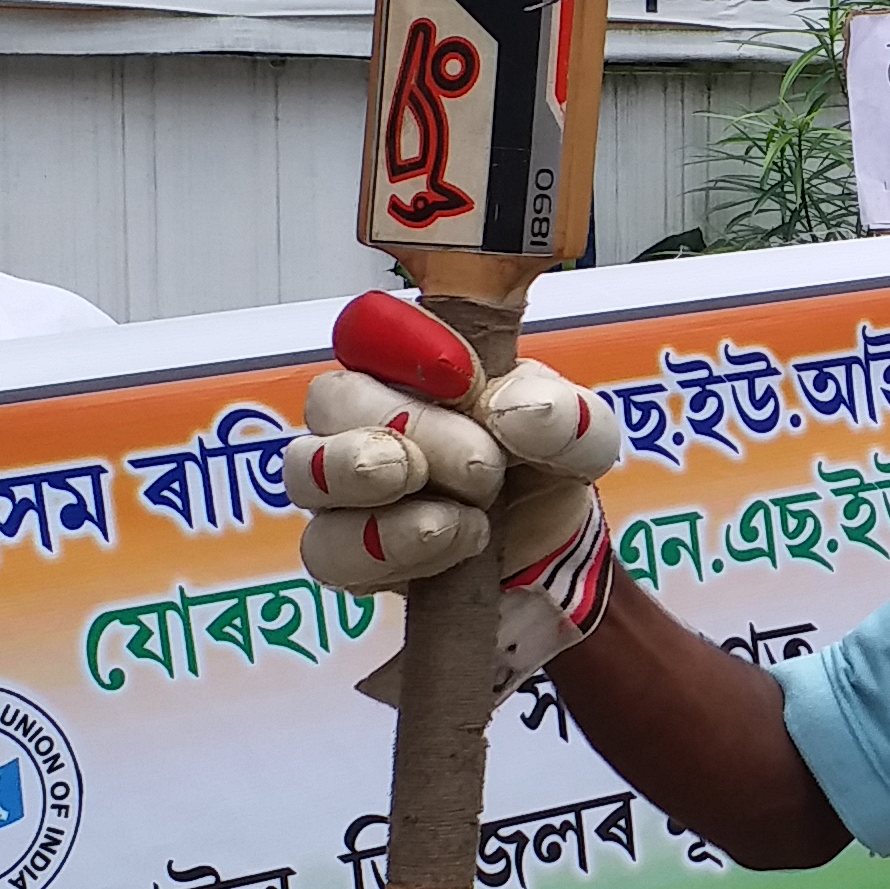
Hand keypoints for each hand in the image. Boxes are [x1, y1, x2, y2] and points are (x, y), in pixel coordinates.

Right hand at [298, 294, 630, 699]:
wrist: (553, 558)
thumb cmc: (544, 473)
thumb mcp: (583, 436)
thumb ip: (564, 415)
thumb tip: (513, 408)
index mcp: (414, 364)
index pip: (371, 331)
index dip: (401, 346)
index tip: (463, 378)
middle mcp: (365, 416)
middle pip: (331, 400)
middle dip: (405, 429)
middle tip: (479, 466)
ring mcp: (343, 487)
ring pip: (307, 474)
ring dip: (375, 490)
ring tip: (447, 517)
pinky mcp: (344, 555)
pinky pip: (328, 550)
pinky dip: (388, 548)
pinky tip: (450, 544)